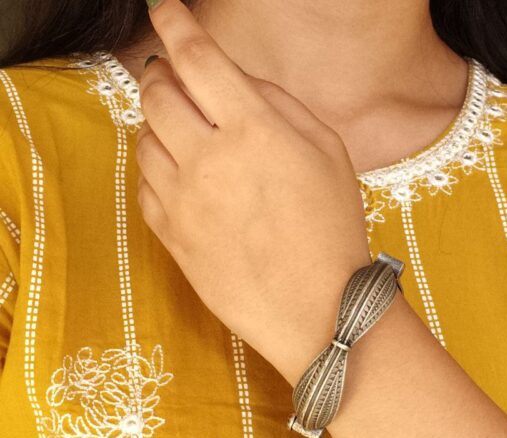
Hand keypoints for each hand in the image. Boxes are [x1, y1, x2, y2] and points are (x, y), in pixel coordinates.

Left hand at [136, 0, 371, 385]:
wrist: (316, 310)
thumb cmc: (333, 232)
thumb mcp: (329, 153)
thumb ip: (280, 105)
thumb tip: (237, 83)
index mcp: (254, 131)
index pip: (197, 58)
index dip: (175, 23)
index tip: (163, 9)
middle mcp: (208, 160)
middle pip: (157, 93)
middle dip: (161, 74)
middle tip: (174, 77)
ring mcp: (183, 201)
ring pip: (144, 139)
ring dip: (159, 124)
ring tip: (186, 136)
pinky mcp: (171, 237)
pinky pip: (144, 187)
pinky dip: (156, 170)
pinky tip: (183, 179)